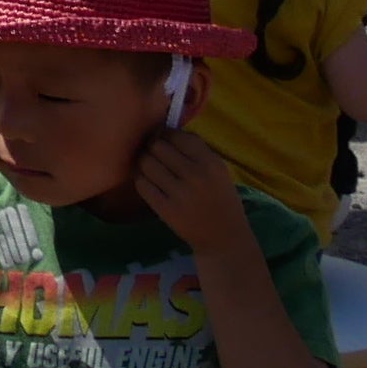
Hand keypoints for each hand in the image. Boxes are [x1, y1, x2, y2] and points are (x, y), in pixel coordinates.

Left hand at [132, 128, 253, 252]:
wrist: (225, 239)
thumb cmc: (220, 200)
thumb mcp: (218, 171)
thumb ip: (195, 150)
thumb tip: (164, 128)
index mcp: (211, 163)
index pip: (177, 135)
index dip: (165, 135)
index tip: (163, 140)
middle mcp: (196, 175)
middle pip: (157, 146)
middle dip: (153, 148)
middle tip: (154, 156)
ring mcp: (180, 193)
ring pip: (146, 163)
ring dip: (145, 164)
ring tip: (152, 170)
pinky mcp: (166, 210)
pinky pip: (142, 184)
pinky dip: (142, 181)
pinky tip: (150, 185)